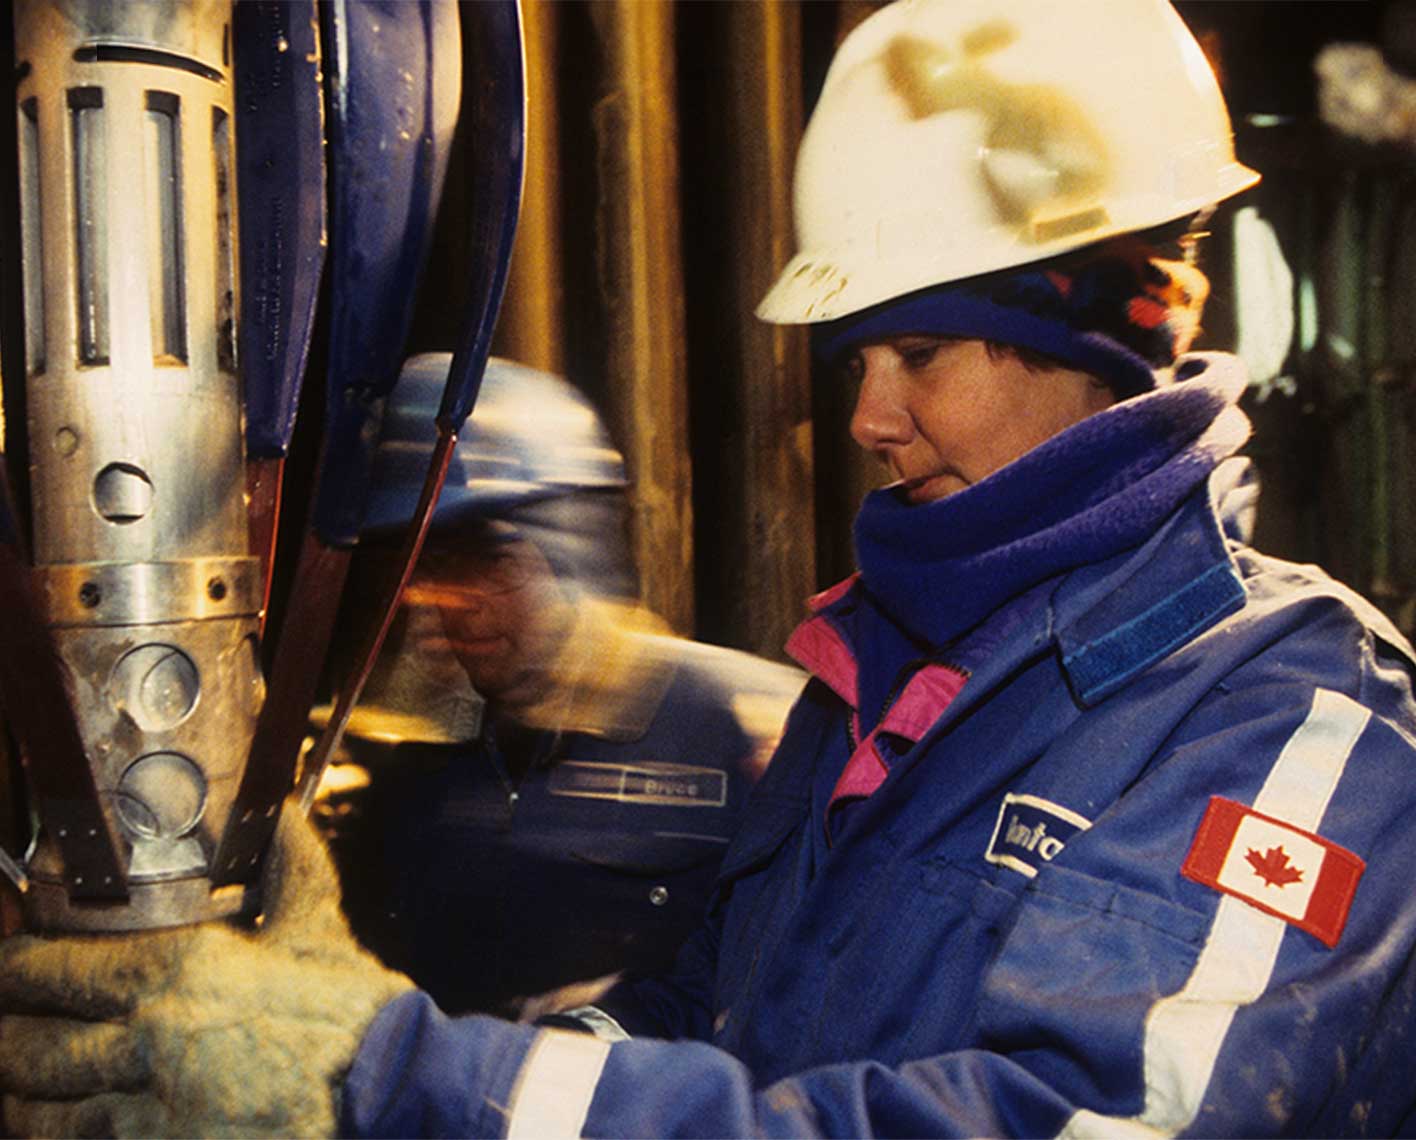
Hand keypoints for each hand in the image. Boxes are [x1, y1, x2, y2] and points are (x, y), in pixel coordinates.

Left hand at [0, 802, 412, 1137]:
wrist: (390, 1092)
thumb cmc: (355, 1016)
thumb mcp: (319, 933)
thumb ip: (291, 871)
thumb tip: (287, 814)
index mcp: (179, 970)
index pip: (53, 969)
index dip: (16, 969)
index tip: (9, 966)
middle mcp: (149, 1037)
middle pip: (28, 1045)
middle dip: (7, 1034)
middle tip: (5, 1024)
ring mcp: (148, 1109)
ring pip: (39, 1109)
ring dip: (21, 1097)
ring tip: (18, 1087)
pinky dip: (57, 1134)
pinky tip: (57, 1126)